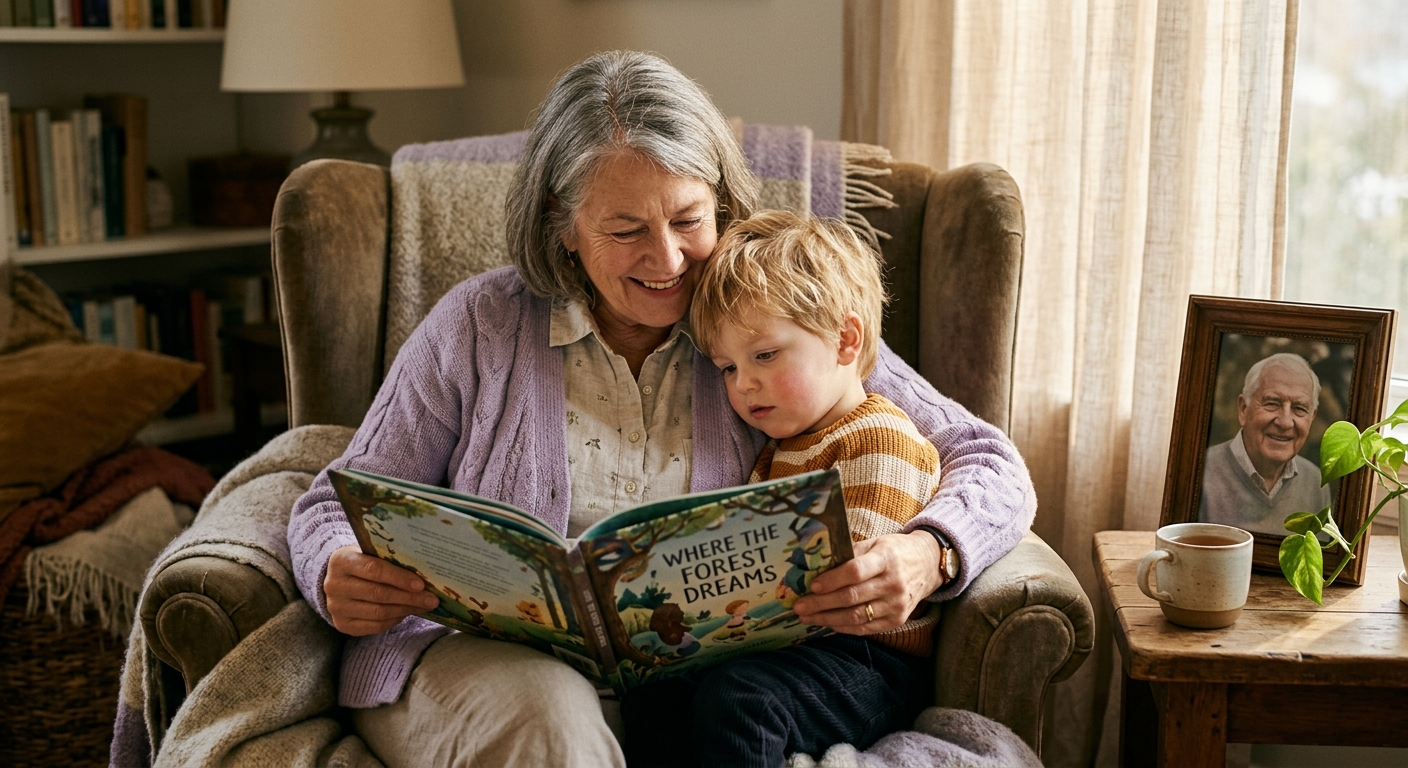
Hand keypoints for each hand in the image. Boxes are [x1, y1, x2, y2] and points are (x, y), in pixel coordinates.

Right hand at [324, 545, 438, 635]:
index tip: (421, 584)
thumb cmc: (362, 563)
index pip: (374, 570)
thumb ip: (390, 561)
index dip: (399, 578)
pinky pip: (375, 626)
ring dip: (405, 610)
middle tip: (431, 599)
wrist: (338, 579)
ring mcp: (336, 607)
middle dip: (409, 597)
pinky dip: (395, 620)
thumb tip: (424, 575)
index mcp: (342, 561)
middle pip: (378, 594)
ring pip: (378, 612)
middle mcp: (334, 585)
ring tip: (424, 606)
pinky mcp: (342, 624)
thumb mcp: (370, 554)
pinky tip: (407, 612)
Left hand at [791, 531, 943, 634]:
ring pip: (856, 616)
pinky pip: (865, 628)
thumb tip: (817, 564)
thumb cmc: (894, 551)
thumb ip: (850, 553)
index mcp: (886, 559)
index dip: (832, 580)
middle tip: (800, 606)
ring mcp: (896, 605)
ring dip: (827, 619)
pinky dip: (843, 627)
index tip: (813, 585)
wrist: (928, 565)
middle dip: (821, 603)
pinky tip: (827, 623)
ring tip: (807, 617)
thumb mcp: (875, 543)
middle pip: (852, 597)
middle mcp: (893, 584)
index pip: (856, 571)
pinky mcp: (897, 620)